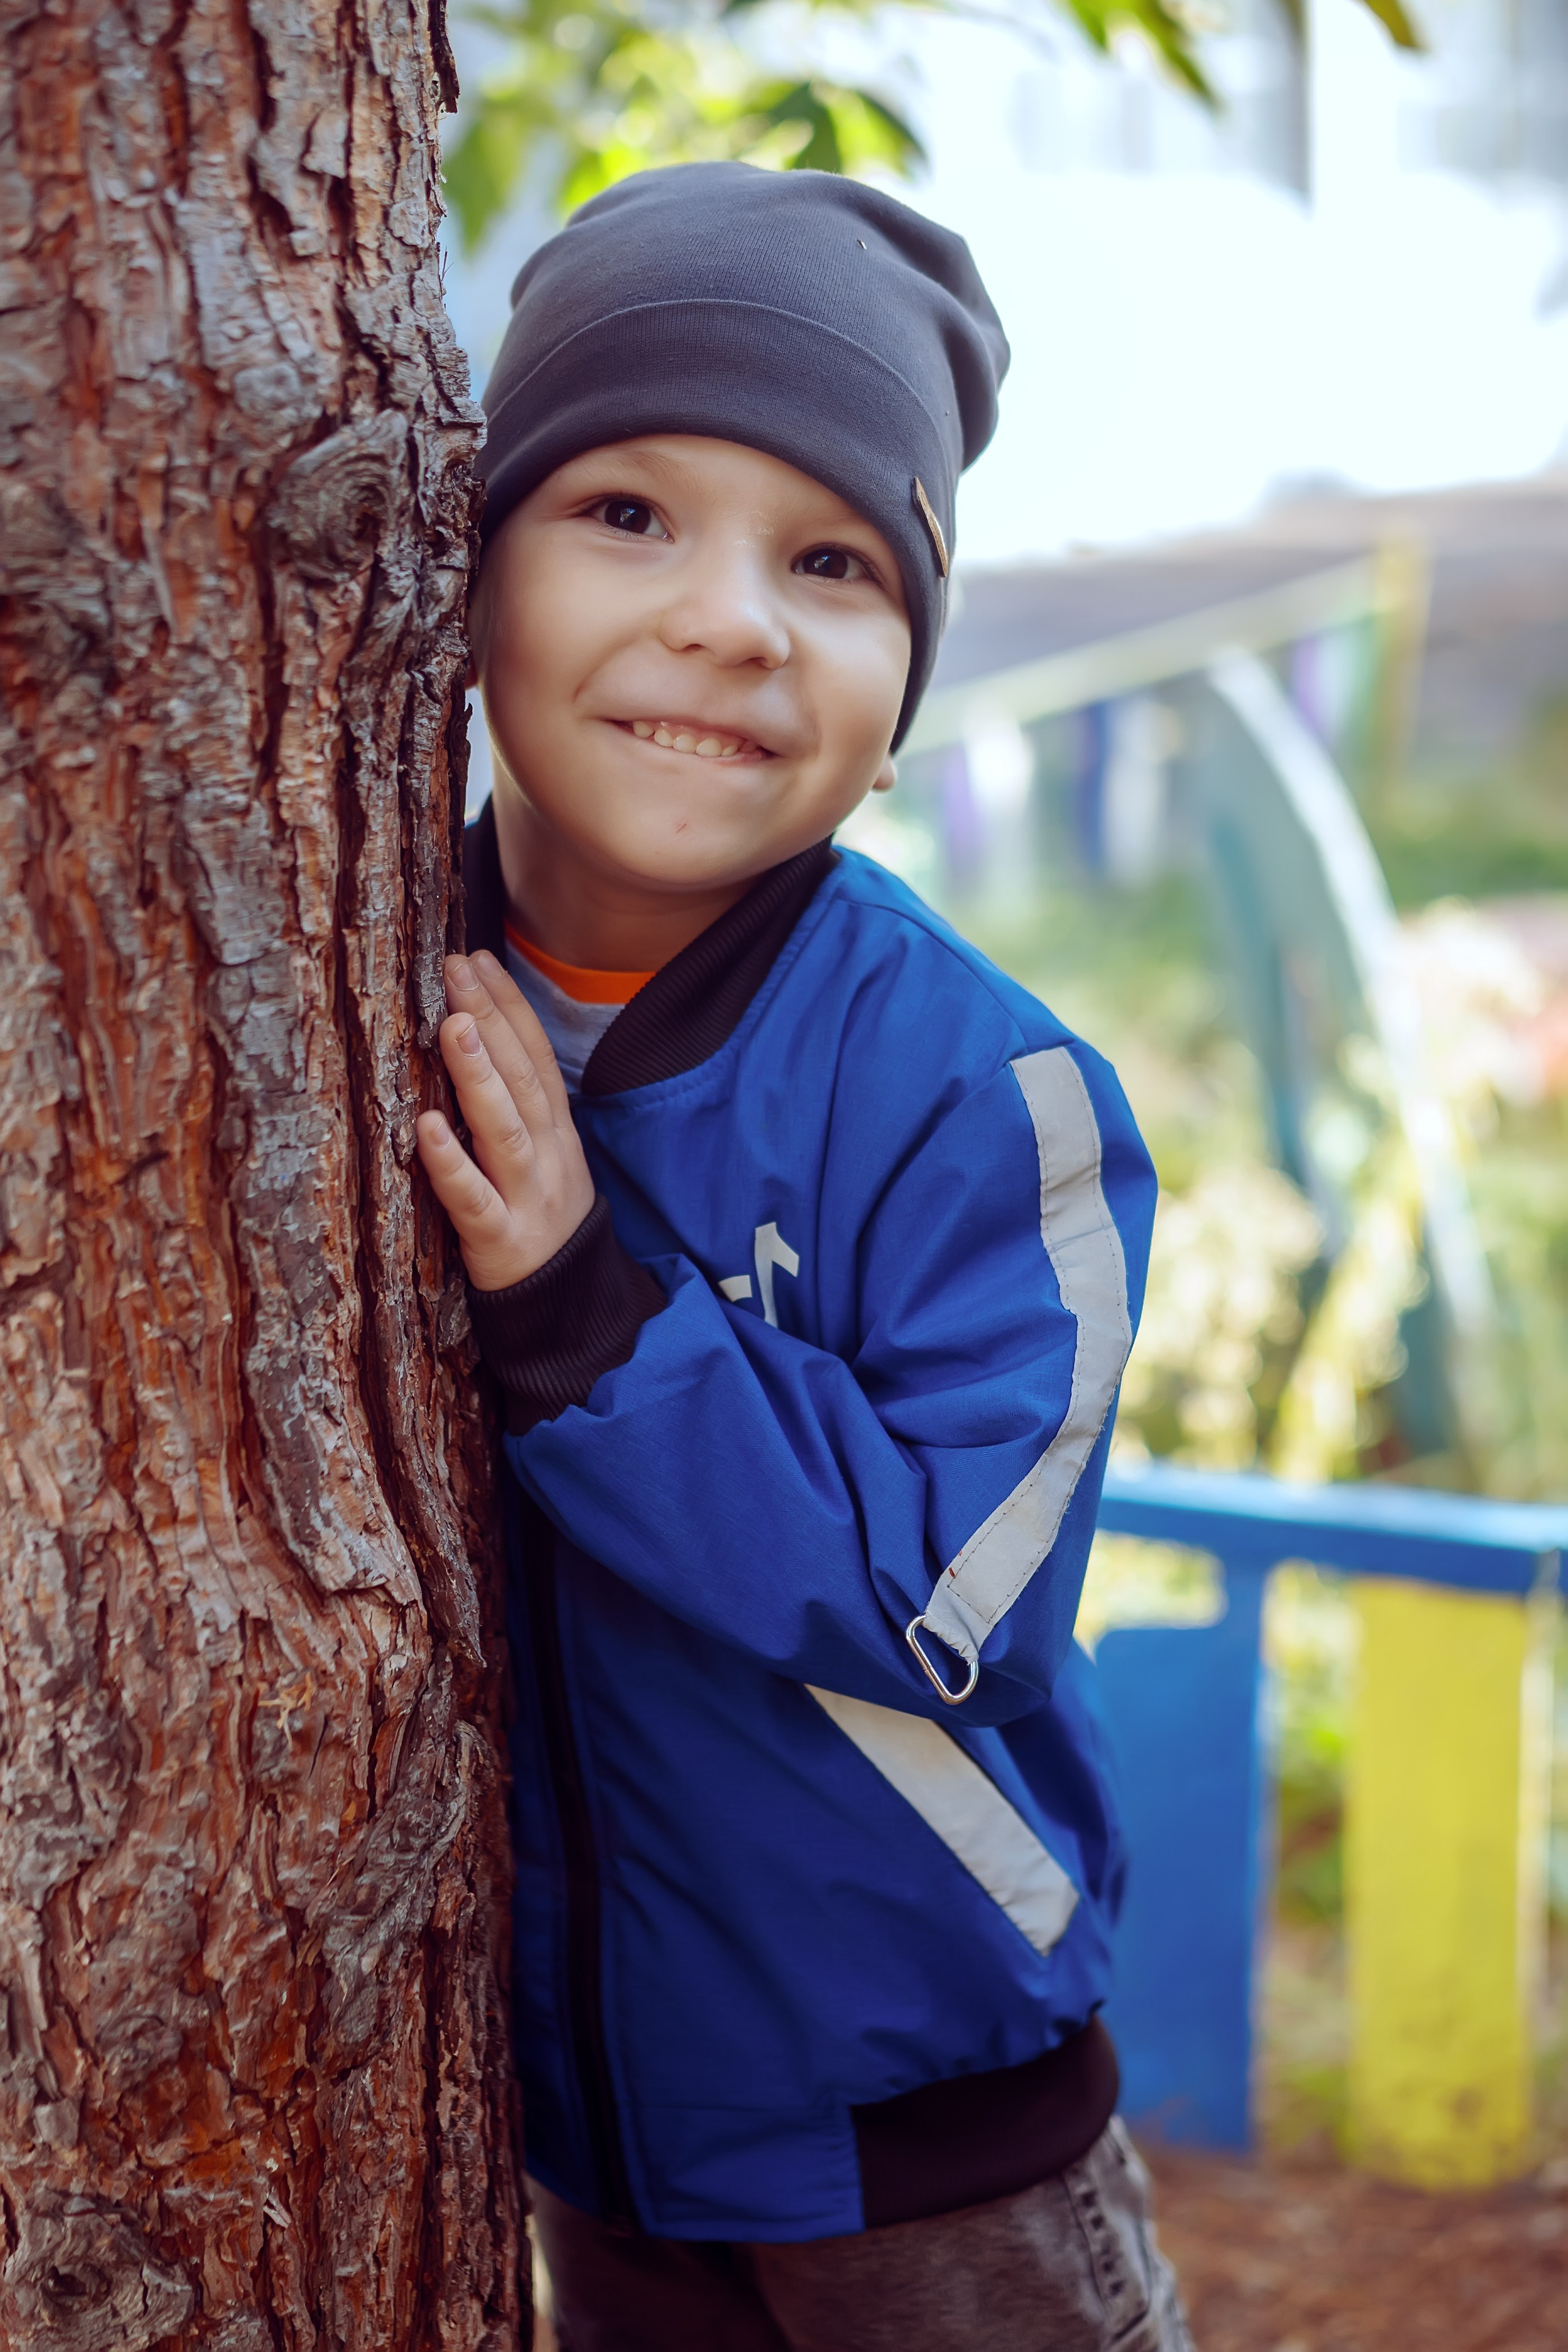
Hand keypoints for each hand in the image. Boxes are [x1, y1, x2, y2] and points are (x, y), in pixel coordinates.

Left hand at [416, 949, 595, 1291]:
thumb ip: (516, 1106)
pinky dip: (451, 1164)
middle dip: (491, 1020)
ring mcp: (526, 1198)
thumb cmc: (539, 1220)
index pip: (535, 1057)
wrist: (570, 1308)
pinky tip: (427, 1127)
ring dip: (479, 1077)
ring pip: (505, 1131)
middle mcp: (546, 1156)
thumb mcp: (544, 1157)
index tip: (478, 958)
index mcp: (556, 1133)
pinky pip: (474, 1200)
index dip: (510, 1006)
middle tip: (457, 969)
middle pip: (522, 1080)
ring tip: (453, 1026)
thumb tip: (475, 1037)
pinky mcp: (499, 1242)